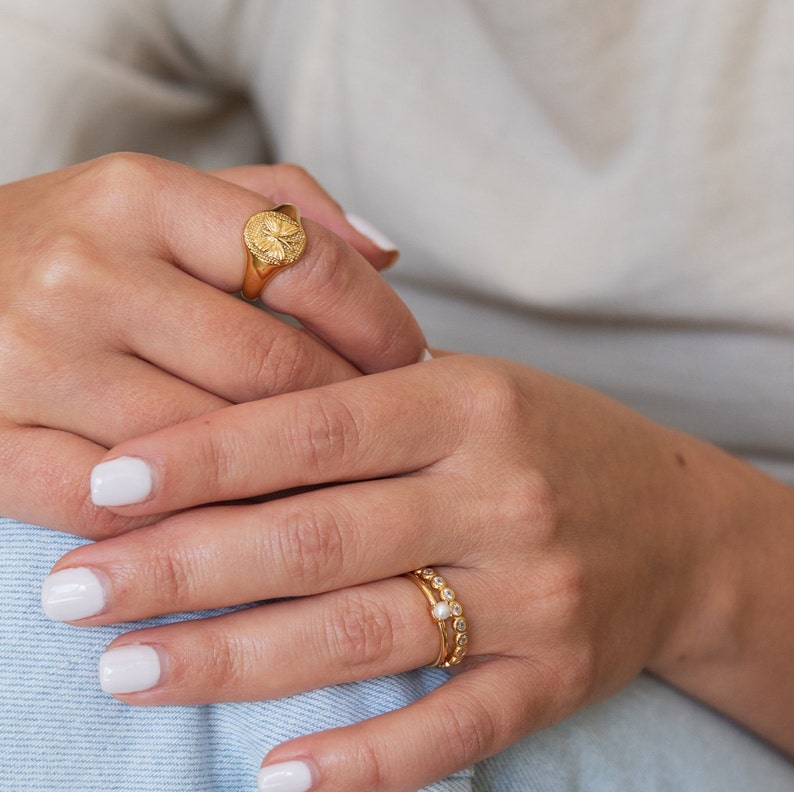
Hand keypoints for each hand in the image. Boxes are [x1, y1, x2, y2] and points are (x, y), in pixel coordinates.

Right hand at [0, 153, 424, 536]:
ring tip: (331, 480)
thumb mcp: (167, 198)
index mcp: (141, 197)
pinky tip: (235, 516)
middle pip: (272, 367)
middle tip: (384, 432)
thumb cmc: (77, 246)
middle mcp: (85, 272)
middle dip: (348, 411)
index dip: (381, 325)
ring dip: (285, 475)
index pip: (306, 265)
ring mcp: (31, 362)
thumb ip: (281, 208)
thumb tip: (388, 257)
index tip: (413, 361)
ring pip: (209, 446)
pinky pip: (121, 506)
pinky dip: (190, 520)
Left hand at [46, 353, 786, 789]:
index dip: (207, 456)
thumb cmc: (547, 440)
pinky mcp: (554, 678)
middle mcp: (500, 496)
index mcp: (470, 404)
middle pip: (320, 538)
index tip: (107, 485)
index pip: (316, 428)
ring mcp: (532, 594)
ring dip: (237, 661)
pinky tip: (276, 776)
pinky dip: (361, 760)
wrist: (679, 523)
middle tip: (74, 589)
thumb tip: (220, 440)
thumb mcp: (468, 388)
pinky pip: (448, 729)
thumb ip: (360, 406)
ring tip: (130, 669)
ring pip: (363, 636)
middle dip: (185, 566)